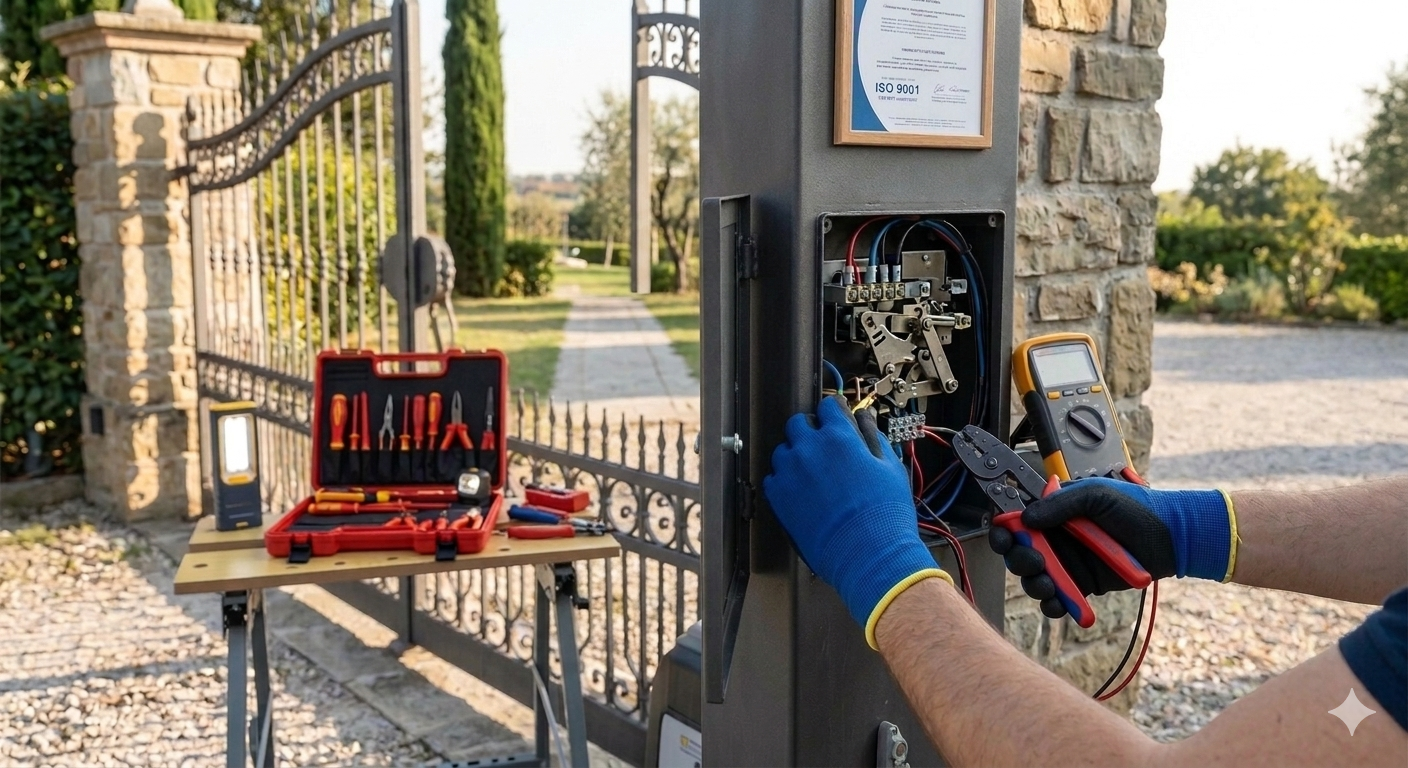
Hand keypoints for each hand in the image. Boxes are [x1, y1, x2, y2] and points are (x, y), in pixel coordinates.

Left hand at [763, 396, 949, 647]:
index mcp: (838, 436)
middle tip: (824, 449)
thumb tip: (862, 419)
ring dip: (795, 455)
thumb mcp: (890, 467)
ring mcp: (789, 472)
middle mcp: (809, 448)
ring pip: (782, 450)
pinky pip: (772, 478)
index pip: (827, 405)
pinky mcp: (777, 497)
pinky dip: (783, 481)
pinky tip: (801, 493)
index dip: (834, 413)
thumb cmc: (885, 513)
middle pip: (798, 423)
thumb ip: (873, 436)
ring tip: (812, 475)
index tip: (837, 420)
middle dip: (810, 431)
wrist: (868, 554)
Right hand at [989, 477, 1235, 618]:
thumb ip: (1059, 505)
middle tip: (1036, 562)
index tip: (1003, 537)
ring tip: (1050, 586)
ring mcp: (1068, 564)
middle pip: (1018, 553)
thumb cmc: (1137, 509)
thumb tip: (1026, 519)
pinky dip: (1054, 605)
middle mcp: (1056, 539)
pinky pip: (1058, 600)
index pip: (1016, 521)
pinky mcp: (1082, 587)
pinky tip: (1060, 603)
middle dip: (1019, 560)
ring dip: (1035, 585)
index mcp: (1054, 512)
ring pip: (1034, 580)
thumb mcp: (1096, 495)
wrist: (1172, 539)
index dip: (1004, 530)